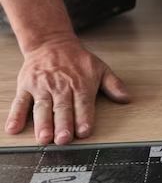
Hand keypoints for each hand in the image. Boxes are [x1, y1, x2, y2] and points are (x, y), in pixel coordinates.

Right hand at [4, 37, 130, 144]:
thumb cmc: (77, 60)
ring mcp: (41, 87)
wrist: (51, 42)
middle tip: (64, 140)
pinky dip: (16, 115)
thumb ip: (113, 85)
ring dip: (43, 124)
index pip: (83, 103)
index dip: (84, 118)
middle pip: (62, 108)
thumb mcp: (100, 68)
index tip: (84, 132)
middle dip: (63, 124)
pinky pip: (20, 102)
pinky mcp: (26, 86)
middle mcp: (60, 86)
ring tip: (44, 138)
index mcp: (80, 83)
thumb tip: (126, 98)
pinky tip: (13, 128)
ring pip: (42, 107)